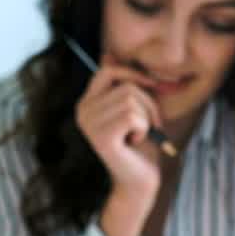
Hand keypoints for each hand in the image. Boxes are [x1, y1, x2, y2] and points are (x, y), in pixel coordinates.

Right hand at [76, 55, 161, 203]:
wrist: (141, 181)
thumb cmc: (141, 145)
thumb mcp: (135, 107)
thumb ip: (124, 83)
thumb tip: (108, 54)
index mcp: (87, 103)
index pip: (108, 71)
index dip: (134, 75)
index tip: (152, 87)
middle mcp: (82, 112)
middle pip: (125, 86)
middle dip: (147, 103)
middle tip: (148, 125)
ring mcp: (89, 125)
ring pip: (131, 100)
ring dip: (147, 118)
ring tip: (141, 135)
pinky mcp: (101, 138)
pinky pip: (133, 116)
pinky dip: (144, 128)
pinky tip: (135, 143)